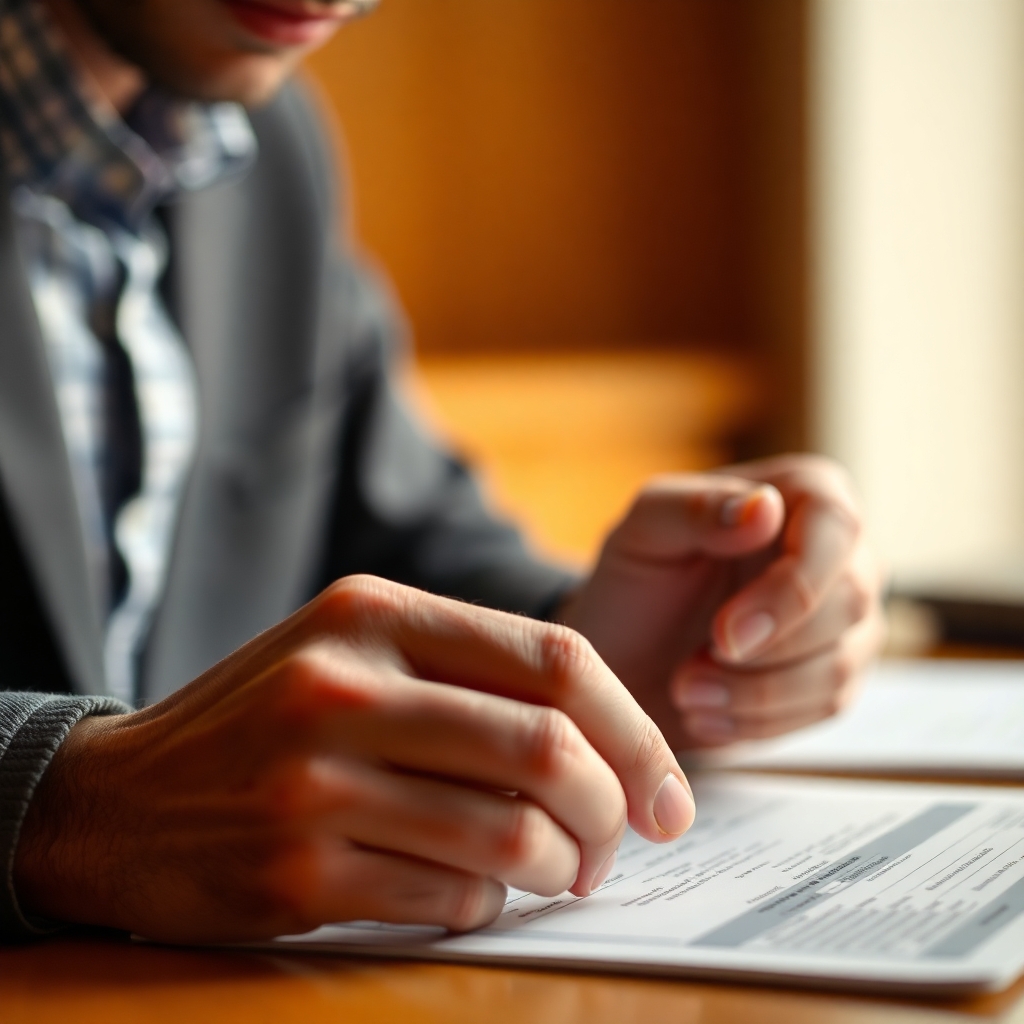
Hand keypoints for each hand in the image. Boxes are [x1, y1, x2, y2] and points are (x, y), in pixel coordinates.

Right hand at [13, 576, 691, 942]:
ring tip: (560, 872)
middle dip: (613, 808)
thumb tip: (608, 745)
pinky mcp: (296, 875)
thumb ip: (469, 676)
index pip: (555, 656)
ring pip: (511, 834)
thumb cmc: (267, 721)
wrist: (119, 800)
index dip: (636, 727)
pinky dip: (489, 902)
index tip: (667, 789)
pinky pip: (451, 897)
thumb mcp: (354, 652)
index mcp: (374, 612)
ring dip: (563, 867)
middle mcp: (344, 684)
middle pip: (547, 747)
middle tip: (619, 842)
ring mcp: (315, 782)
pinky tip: (472, 889)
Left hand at [560, 455, 885, 749]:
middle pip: (848, 602)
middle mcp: (842, 552)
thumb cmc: (635, 578)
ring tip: (685, 692)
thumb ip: (696, 509)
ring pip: (840, 666)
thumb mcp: (643, 531)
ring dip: (755, 696)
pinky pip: (826, 708)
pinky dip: (759, 721)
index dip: (790, 588)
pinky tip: (705, 713)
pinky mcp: (838, 676)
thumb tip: (764, 508)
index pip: (834, 526)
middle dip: (766, 654)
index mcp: (804, 492)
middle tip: (687, 676)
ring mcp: (848, 619)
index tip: (725, 636)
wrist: (625, 653)